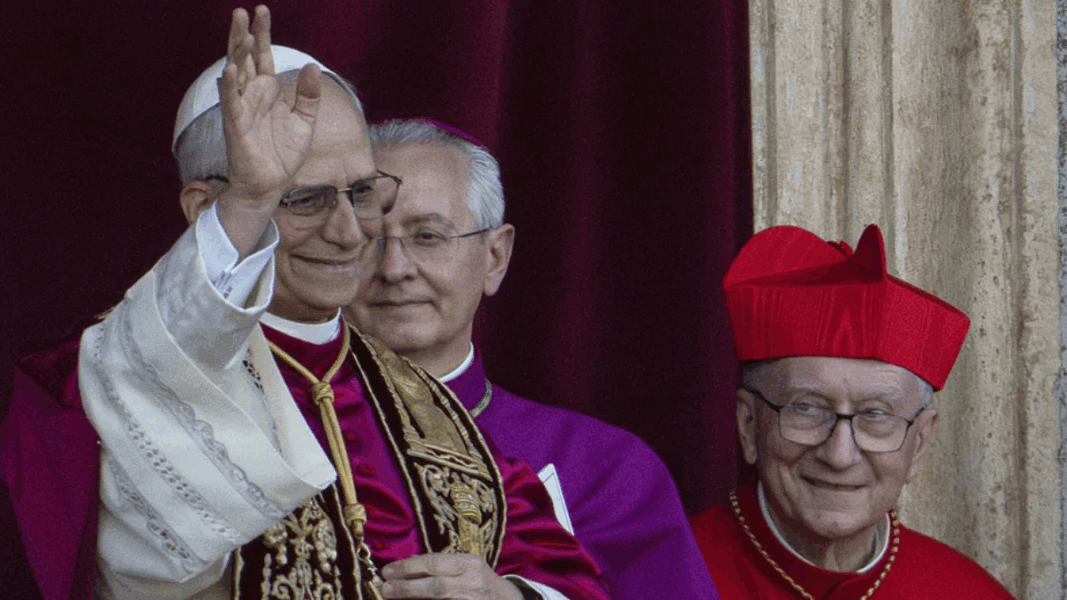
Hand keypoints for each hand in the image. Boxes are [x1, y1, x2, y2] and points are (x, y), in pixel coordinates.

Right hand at [216, 5, 321, 253]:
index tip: (262, 10)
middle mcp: (252, 95)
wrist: (272, 185)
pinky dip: (229, 85)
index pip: (263, 56)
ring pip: (236, 75)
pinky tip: (229, 68)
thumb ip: (309, 95)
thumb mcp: (305, 121)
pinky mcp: (236, 126)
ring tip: (241, 32)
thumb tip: (313, 66)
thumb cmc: (284, 154)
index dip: (262, 34)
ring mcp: (242, 109)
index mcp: (267, 91)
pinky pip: (231, 102)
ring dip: (236, 53)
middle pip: (244, 58)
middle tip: (242, 11)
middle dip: (243, 34)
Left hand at [380, 553, 523, 599]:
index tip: (387, 571)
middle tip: (385, 589)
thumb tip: (405, 569)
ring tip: (393, 598)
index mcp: (469, 563)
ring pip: (440, 599)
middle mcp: (473, 582)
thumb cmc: (480, 583)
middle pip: (436, 586)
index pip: (434, 563)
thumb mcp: (465, 568)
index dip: (408, 567)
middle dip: (408, 588)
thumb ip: (441, 568)